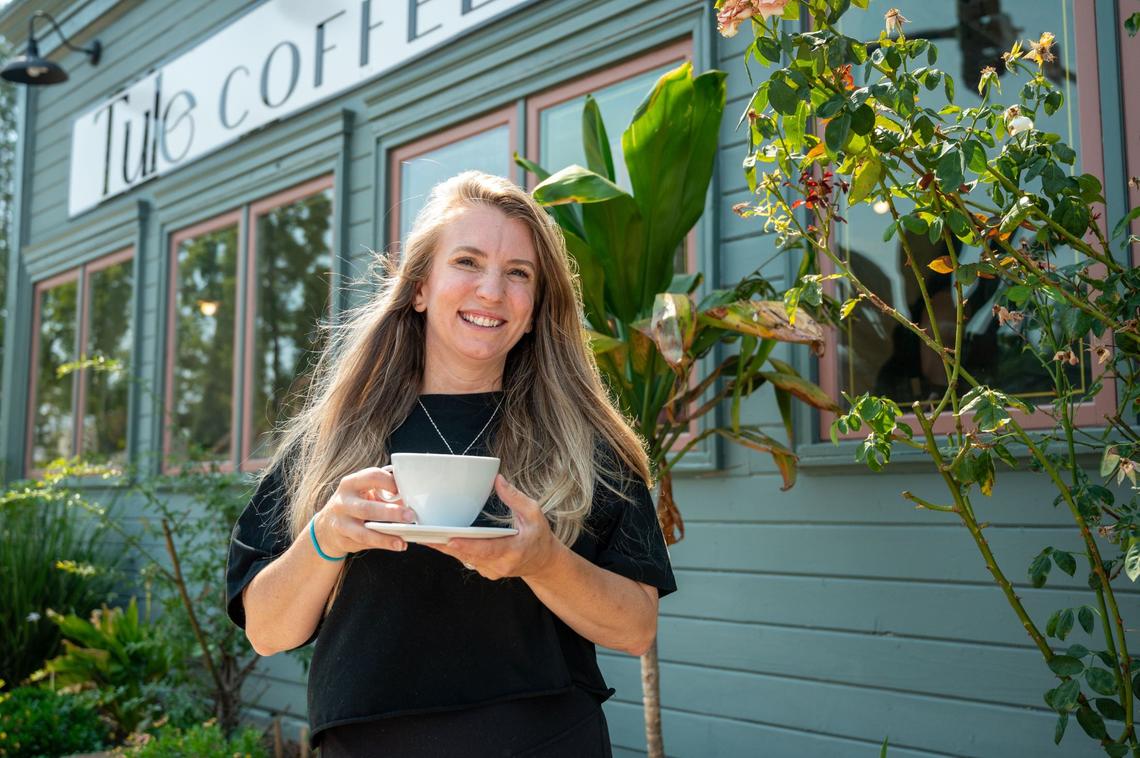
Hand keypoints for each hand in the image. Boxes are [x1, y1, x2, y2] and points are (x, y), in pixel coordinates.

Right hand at [312, 467, 416, 555]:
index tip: (405, 490)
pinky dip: (382, 544)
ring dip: (385, 537)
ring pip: (363, 532)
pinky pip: (364, 543)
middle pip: (367, 508)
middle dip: (390, 513)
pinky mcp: (343, 540)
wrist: (327, 527)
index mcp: (351, 483)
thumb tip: (410, 497)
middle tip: (410, 516)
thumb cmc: (354, 504)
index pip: (371, 477)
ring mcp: (340, 523)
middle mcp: (343, 502)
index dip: (389, 482)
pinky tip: (396, 545)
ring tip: (402, 540)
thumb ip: (383, 491)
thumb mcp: (363, 492)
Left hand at [428, 475, 560, 578]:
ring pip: (464, 558)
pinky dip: (452, 550)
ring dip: (444, 547)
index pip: (487, 549)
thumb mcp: (534, 513)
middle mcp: (500, 565)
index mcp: (514, 550)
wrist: (543, 561)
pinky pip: (466, 559)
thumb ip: (515, 497)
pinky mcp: (485, 570)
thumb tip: (498, 480)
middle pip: (468, 555)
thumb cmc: (539, 536)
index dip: (467, 545)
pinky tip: (437, 540)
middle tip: (424, 535)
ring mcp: (491, 570)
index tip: (450, 540)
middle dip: (445, 545)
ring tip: (424, 536)